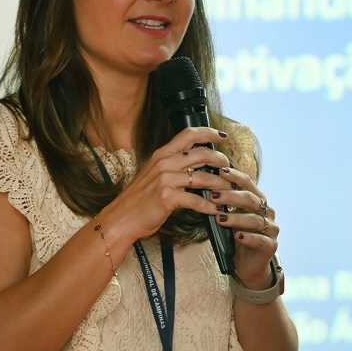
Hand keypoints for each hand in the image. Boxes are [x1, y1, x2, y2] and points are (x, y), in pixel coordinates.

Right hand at [99, 126, 233, 245]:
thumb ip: (173, 165)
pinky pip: (197, 200)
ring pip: (204, 177)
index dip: (208, 132)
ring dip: (221, 185)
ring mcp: (166, 180)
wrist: (121, 218)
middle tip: (230, 168)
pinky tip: (217, 210)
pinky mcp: (168, 197)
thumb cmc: (139, 198)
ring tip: (229, 190)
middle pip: (202, 153)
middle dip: (221, 160)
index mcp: (162, 154)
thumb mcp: (154, 174)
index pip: (188, 134)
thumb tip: (196, 163)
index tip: (223, 136)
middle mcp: (164, 163)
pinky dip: (210, 206)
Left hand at [210, 163, 279, 288]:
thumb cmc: (237, 238)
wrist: (248, 266)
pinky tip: (237, 236)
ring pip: (255, 220)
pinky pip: (260, 240)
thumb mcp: (229, 219)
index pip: (248, 184)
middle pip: (251, 200)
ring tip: (220, 218)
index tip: (220, 171)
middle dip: (231, 196)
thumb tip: (205, 189)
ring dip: (236, 218)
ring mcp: (271, 229)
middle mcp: (267, 212)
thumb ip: (224, 205)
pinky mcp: (271, 246)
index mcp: (258, 202)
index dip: (235, 177)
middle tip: (212, 196)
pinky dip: (248, 237)